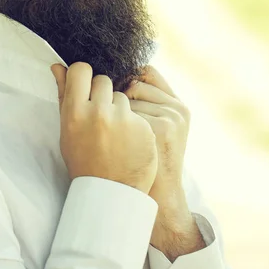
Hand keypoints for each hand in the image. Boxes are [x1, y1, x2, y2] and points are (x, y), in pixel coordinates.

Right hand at [51, 62, 157, 192]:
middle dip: (102, 94)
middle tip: (101, 115)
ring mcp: (123, 120)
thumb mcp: (67, 130)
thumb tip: (57, 65)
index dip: (83, 76)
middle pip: (103, 80)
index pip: (81, 70)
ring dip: (119, 108)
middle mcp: (99, 113)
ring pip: (122, 96)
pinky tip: (129, 141)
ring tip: (115, 132)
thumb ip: (64, 95)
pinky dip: (134, 123)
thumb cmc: (83, 160)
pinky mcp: (144, 127)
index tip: (85, 86)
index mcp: (75, 112)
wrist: (110, 193)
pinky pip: (138, 113)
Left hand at [124, 66, 190, 216]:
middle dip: (119, 98)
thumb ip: (137, 100)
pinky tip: (122, 144)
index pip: (147, 72)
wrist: (155, 197)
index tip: (115, 93)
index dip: (127, 79)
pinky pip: (125, 112)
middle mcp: (177, 108)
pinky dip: (117, 125)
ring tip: (121, 137)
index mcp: (177, 105)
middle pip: (134, 83)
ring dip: (116, 113)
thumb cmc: (144, 160)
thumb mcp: (149, 128)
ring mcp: (171, 118)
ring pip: (127, 97)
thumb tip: (91, 72)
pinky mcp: (161, 128)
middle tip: (116, 121)